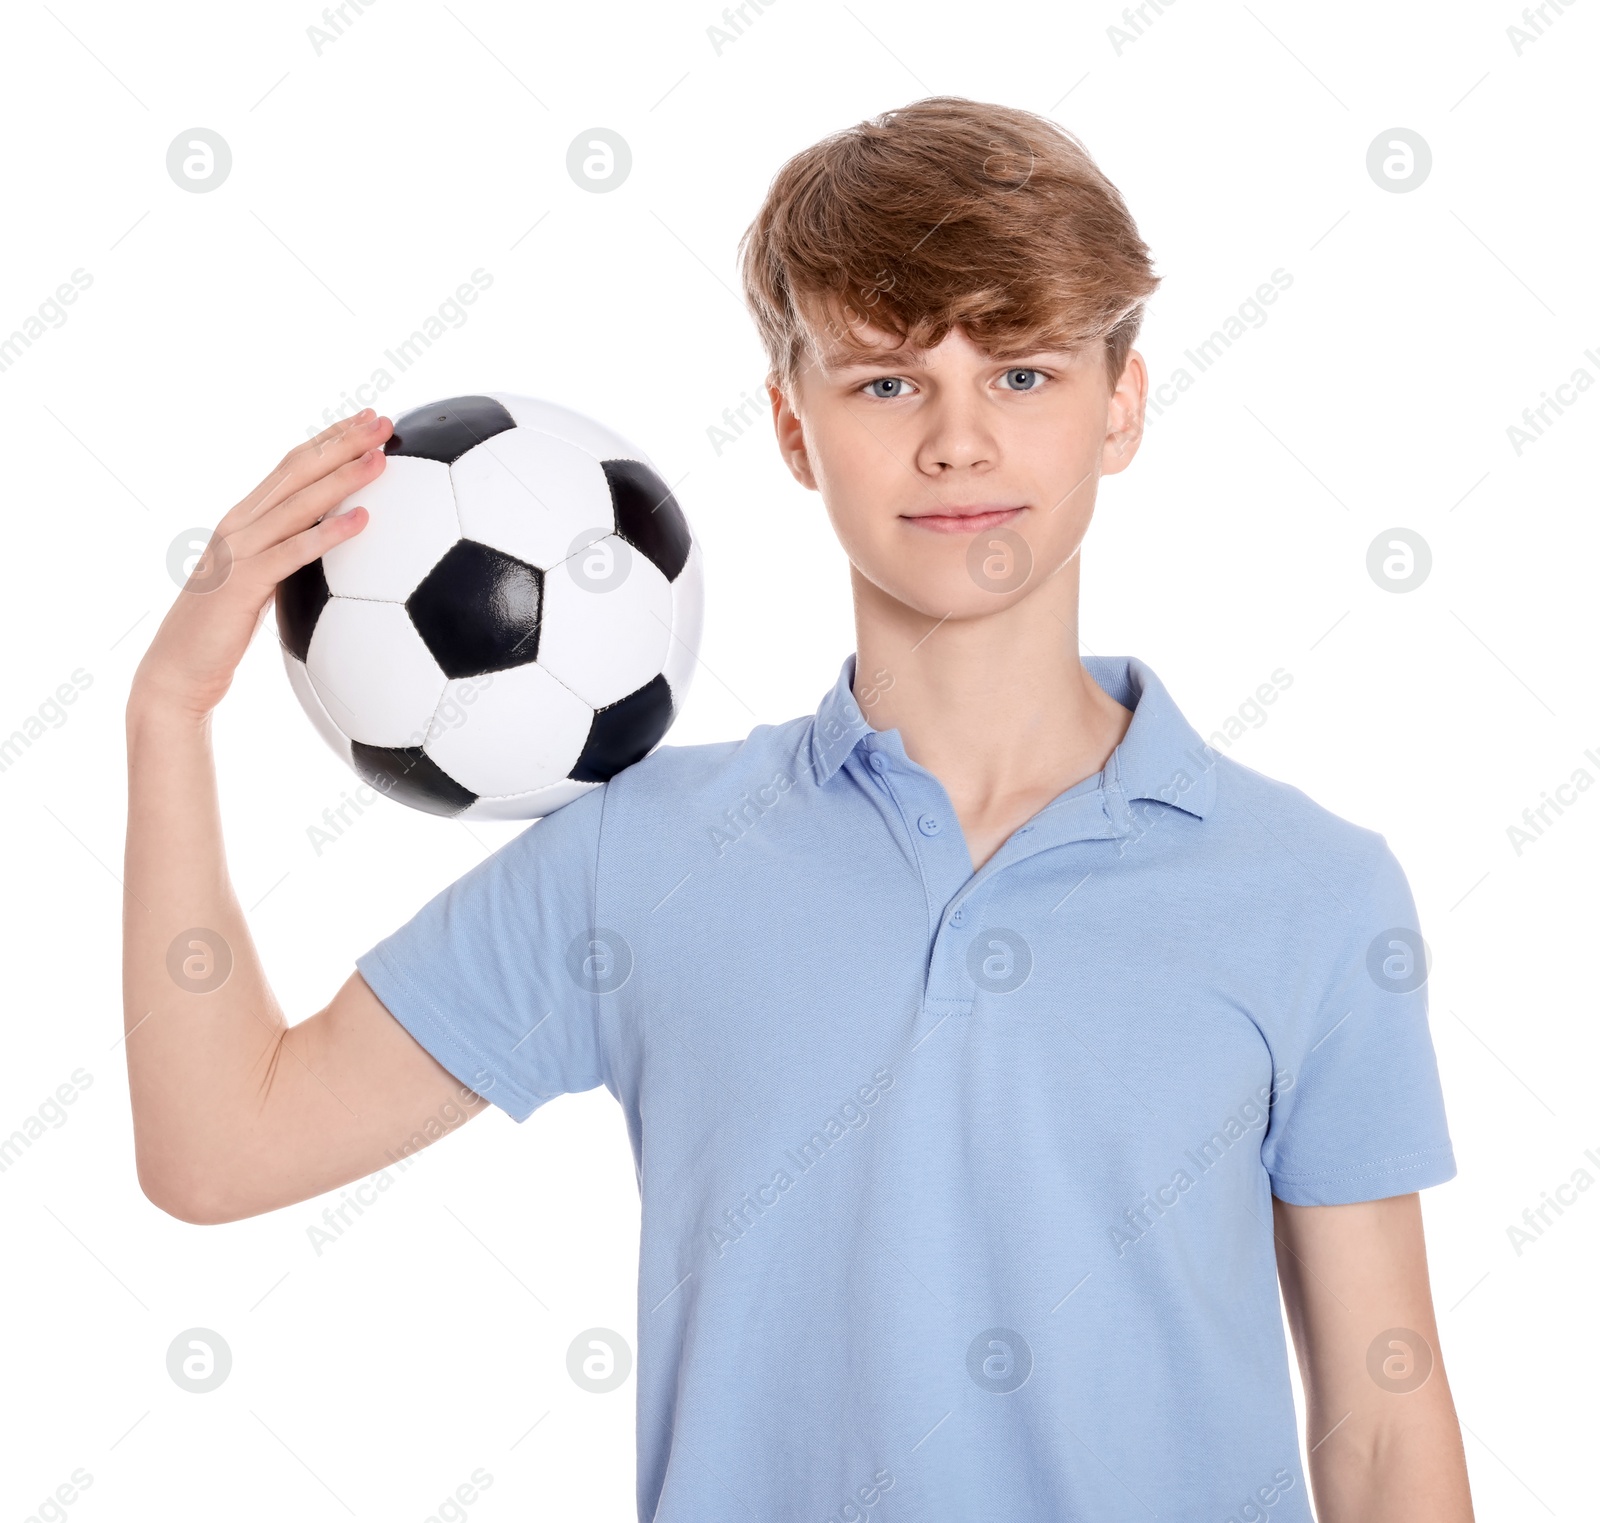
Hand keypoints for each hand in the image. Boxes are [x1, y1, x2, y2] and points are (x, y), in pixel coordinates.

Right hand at [131, 409, 389, 722]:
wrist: (179, 671)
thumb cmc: (222, 633)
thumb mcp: (260, 584)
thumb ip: (286, 557)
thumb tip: (330, 547)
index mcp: (246, 520)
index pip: (293, 466)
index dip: (330, 439)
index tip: (367, 418)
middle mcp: (240, 525)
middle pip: (297, 471)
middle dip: (342, 442)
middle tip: (384, 419)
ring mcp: (238, 551)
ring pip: (299, 503)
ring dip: (343, 477)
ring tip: (381, 457)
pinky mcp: (242, 583)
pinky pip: (294, 553)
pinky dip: (329, 534)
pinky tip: (364, 520)